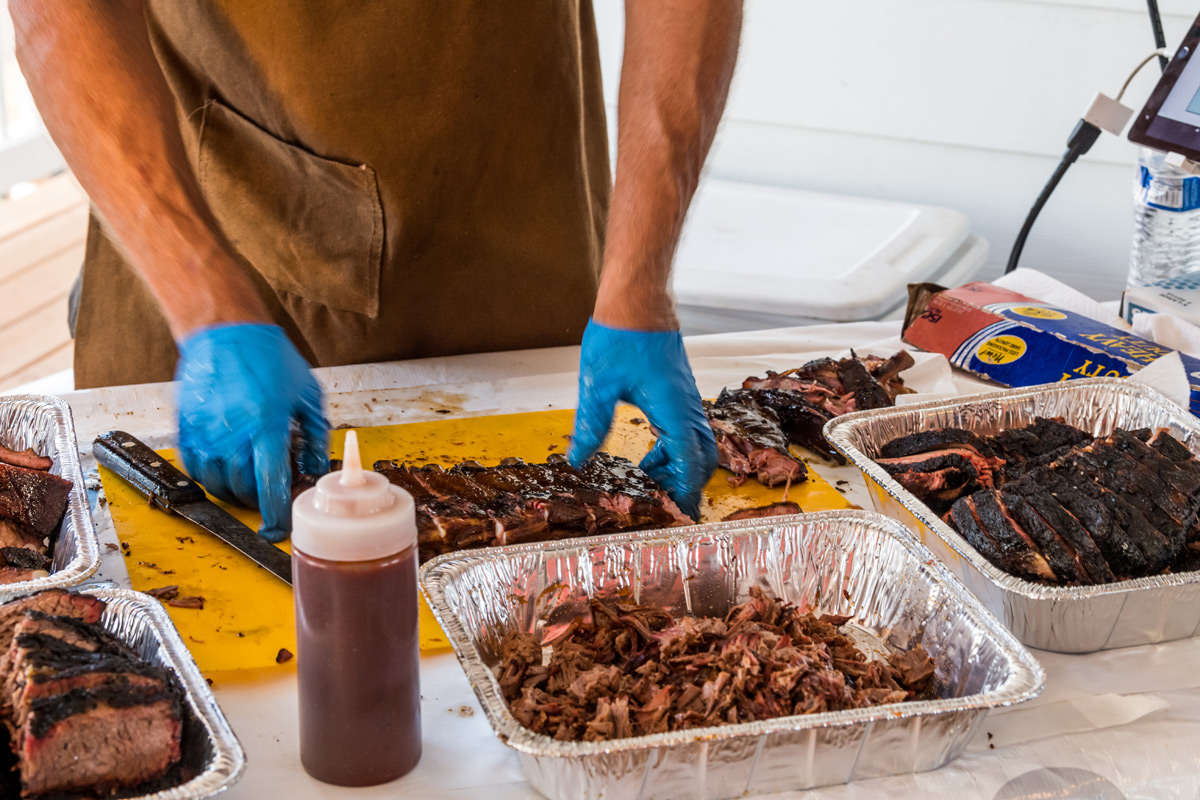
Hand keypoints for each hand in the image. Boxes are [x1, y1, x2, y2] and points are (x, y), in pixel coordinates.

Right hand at [176, 324, 327, 541]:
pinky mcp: (186, 428)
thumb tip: (316, 470)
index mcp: (266, 427)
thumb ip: (315, 438)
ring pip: (216, 484)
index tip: (277, 527)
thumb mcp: (308, 396)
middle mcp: (232, 434)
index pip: (270, 486)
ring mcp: (205, 432)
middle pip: (243, 489)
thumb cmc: (270, 359)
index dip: (275, 514)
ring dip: (234, 492)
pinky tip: (225, 470)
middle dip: (258, 500)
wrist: (227, 332)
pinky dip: (210, 477)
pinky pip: (195, 467)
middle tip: (270, 492)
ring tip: (248, 481)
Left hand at [568, 320, 717, 519]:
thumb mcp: (597, 385)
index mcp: (672, 408)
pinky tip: (651, 450)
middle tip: (664, 501)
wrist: (636, 299)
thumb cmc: (620, 335)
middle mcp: (687, 405)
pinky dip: (677, 448)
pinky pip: (690, 428)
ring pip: (699, 443)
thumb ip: (591, 424)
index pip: (690, 461)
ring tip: (650, 476)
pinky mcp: (681, 391)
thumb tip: (580, 459)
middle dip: (687, 483)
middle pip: (704, 457)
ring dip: (681, 465)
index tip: (677, 512)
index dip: (685, 490)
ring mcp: (687, 398)